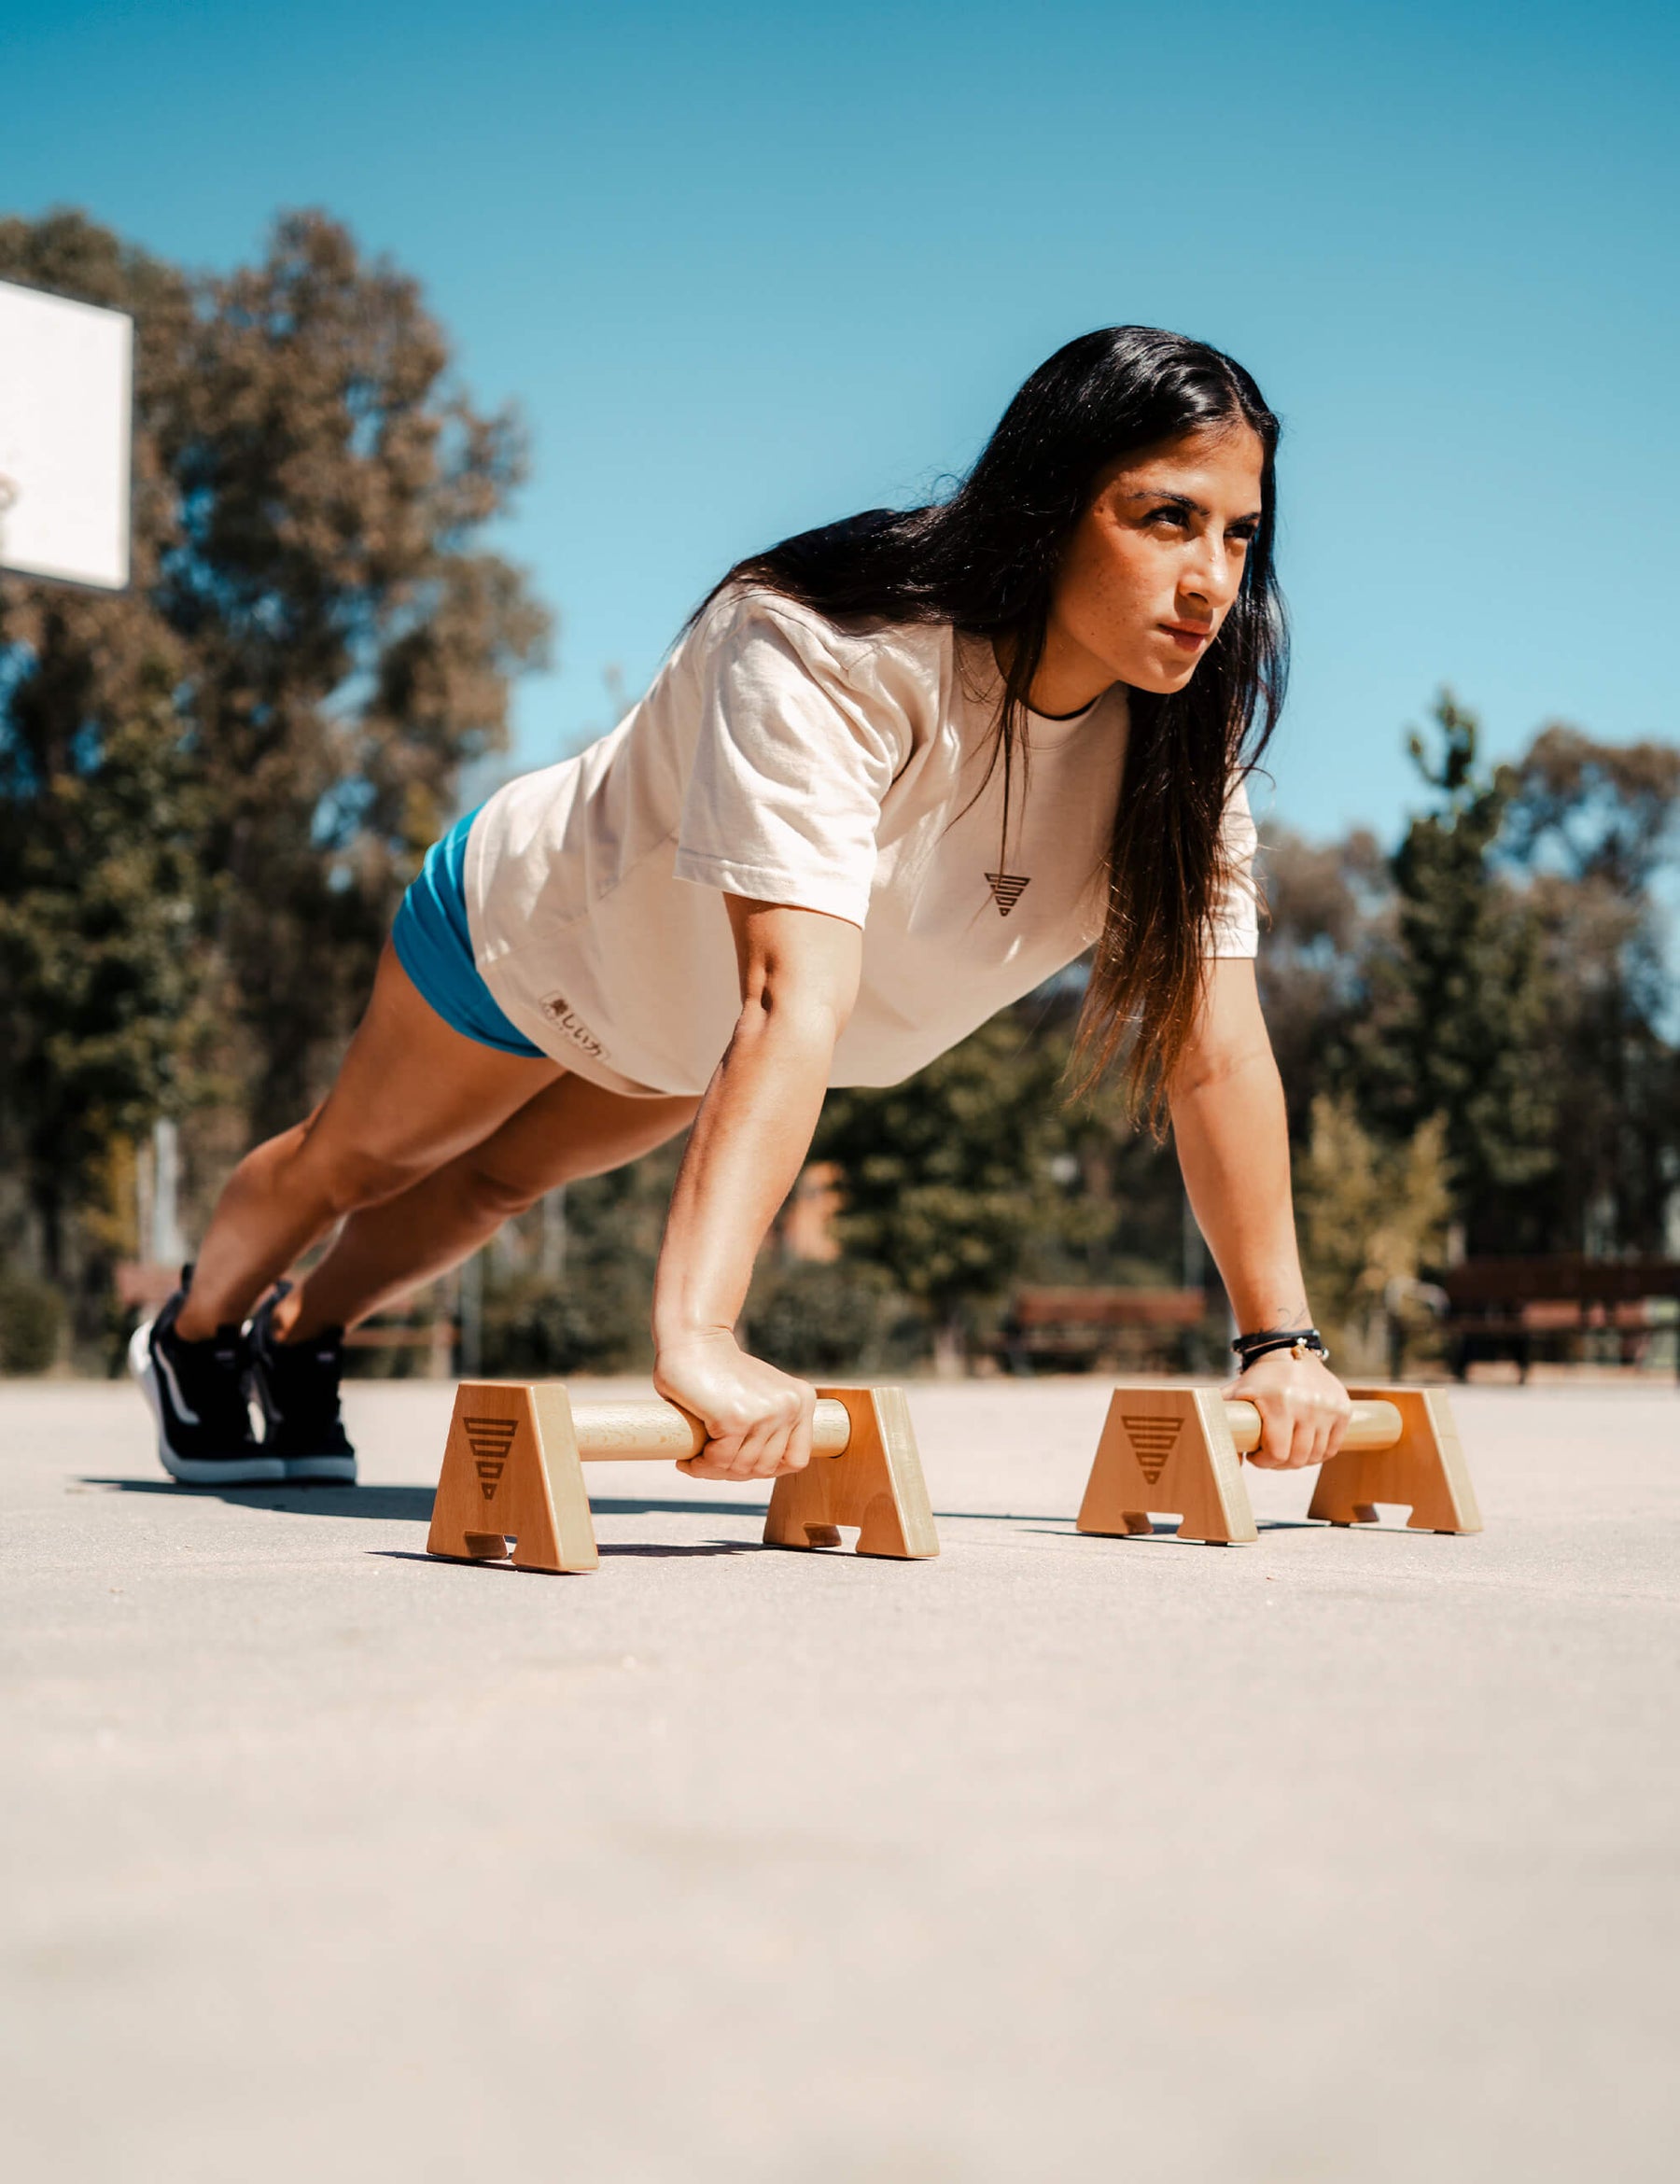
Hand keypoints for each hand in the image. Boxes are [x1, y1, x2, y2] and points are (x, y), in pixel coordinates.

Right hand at [654, 1328, 816, 1480]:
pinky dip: (701, 1465)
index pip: (796, 1458)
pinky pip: (719, 1460)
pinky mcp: (736, 1419)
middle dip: (733, 1472)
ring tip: (696, 1462)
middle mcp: (790, 1406)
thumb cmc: (719, 1369)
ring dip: (715, 1471)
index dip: (766, 1469)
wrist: (693, 1338)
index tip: (739, 1465)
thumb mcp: (759, 1397)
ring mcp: (766, 1413)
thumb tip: (759, 1469)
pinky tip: (688, 1460)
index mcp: (802, 1400)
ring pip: (742, 1467)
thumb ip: (769, 1426)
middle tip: (708, 1464)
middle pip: (766, 1467)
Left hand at [1229, 1346, 1351, 1469]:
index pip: (1277, 1453)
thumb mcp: (1234, 1395)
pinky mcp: (1344, 1409)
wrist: (1288, 1352)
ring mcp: (1329, 1407)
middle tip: (1270, 1454)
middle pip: (1297, 1459)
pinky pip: (1332, 1447)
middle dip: (1279, 1463)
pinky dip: (1318, 1452)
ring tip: (1286, 1448)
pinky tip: (1303, 1445)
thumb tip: (1233, 1464)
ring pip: (1316, 1456)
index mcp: (1280, 1402)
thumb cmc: (1258, 1379)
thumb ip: (1224, 1426)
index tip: (1255, 1455)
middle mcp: (1308, 1404)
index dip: (1263, 1461)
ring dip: (1299, 1459)